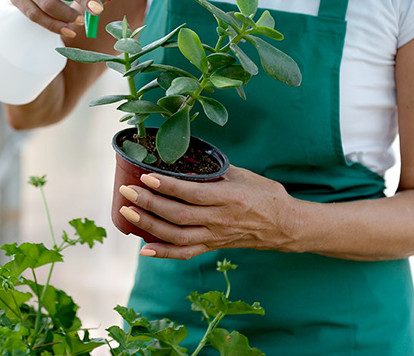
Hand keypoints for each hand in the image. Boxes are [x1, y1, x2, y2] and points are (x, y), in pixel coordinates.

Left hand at [118, 166, 301, 259]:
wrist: (286, 226)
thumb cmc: (265, 194)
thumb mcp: (243, 175)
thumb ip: (214, 170)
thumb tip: (184, 159)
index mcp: (230, 198)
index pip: (192, 193)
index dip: (167, 186)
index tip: (146, 176)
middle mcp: (221, 220)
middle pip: (178, 215)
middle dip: (149, 203)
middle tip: (127, 190)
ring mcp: (215, 236)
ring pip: (177, 236)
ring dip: (149, 226)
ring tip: (128, 212)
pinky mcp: (213, 246)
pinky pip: (185, 253)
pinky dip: (163, 252)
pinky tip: (143, 248)